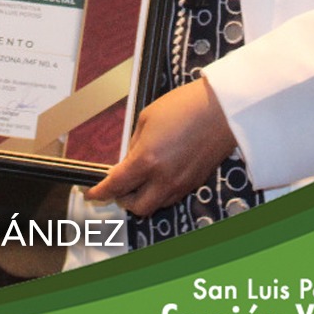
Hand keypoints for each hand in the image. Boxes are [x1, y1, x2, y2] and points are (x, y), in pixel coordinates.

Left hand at [86, 79, 236, 216]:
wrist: (221, 110)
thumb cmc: (184, 107)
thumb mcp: (147, 118)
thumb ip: (134, 143)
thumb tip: (128, 160)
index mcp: (146, 161)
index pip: (116, 186)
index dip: (100, 192)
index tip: (91, 193)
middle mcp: (163, 179)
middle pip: (137, 207)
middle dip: (122, 199)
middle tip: (116, 185)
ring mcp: (181, 184)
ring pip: (155, 205)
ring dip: (142, 198)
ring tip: (138, 179)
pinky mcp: (195, 183)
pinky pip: (171, 197)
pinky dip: (159, 193)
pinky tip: (157, 176)